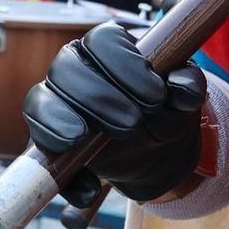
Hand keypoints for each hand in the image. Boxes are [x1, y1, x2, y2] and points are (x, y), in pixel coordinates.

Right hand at [22, 22, 203, 202]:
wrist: (158, 150)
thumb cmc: (166, 110)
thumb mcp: (184, 99)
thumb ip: (189, 86)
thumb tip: (182, 87)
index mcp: (108, 49)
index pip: (101, 40)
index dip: (125, 63)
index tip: (155, 94)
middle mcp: (74, 69)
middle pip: (65, 68)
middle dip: (98, 96)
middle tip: (132, 124)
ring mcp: (57, 105)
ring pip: (39, 102)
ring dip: (61, 121)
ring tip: (84, 138)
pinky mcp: (50, 143)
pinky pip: (40, 155)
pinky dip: (64, 176)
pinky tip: (90, 188)